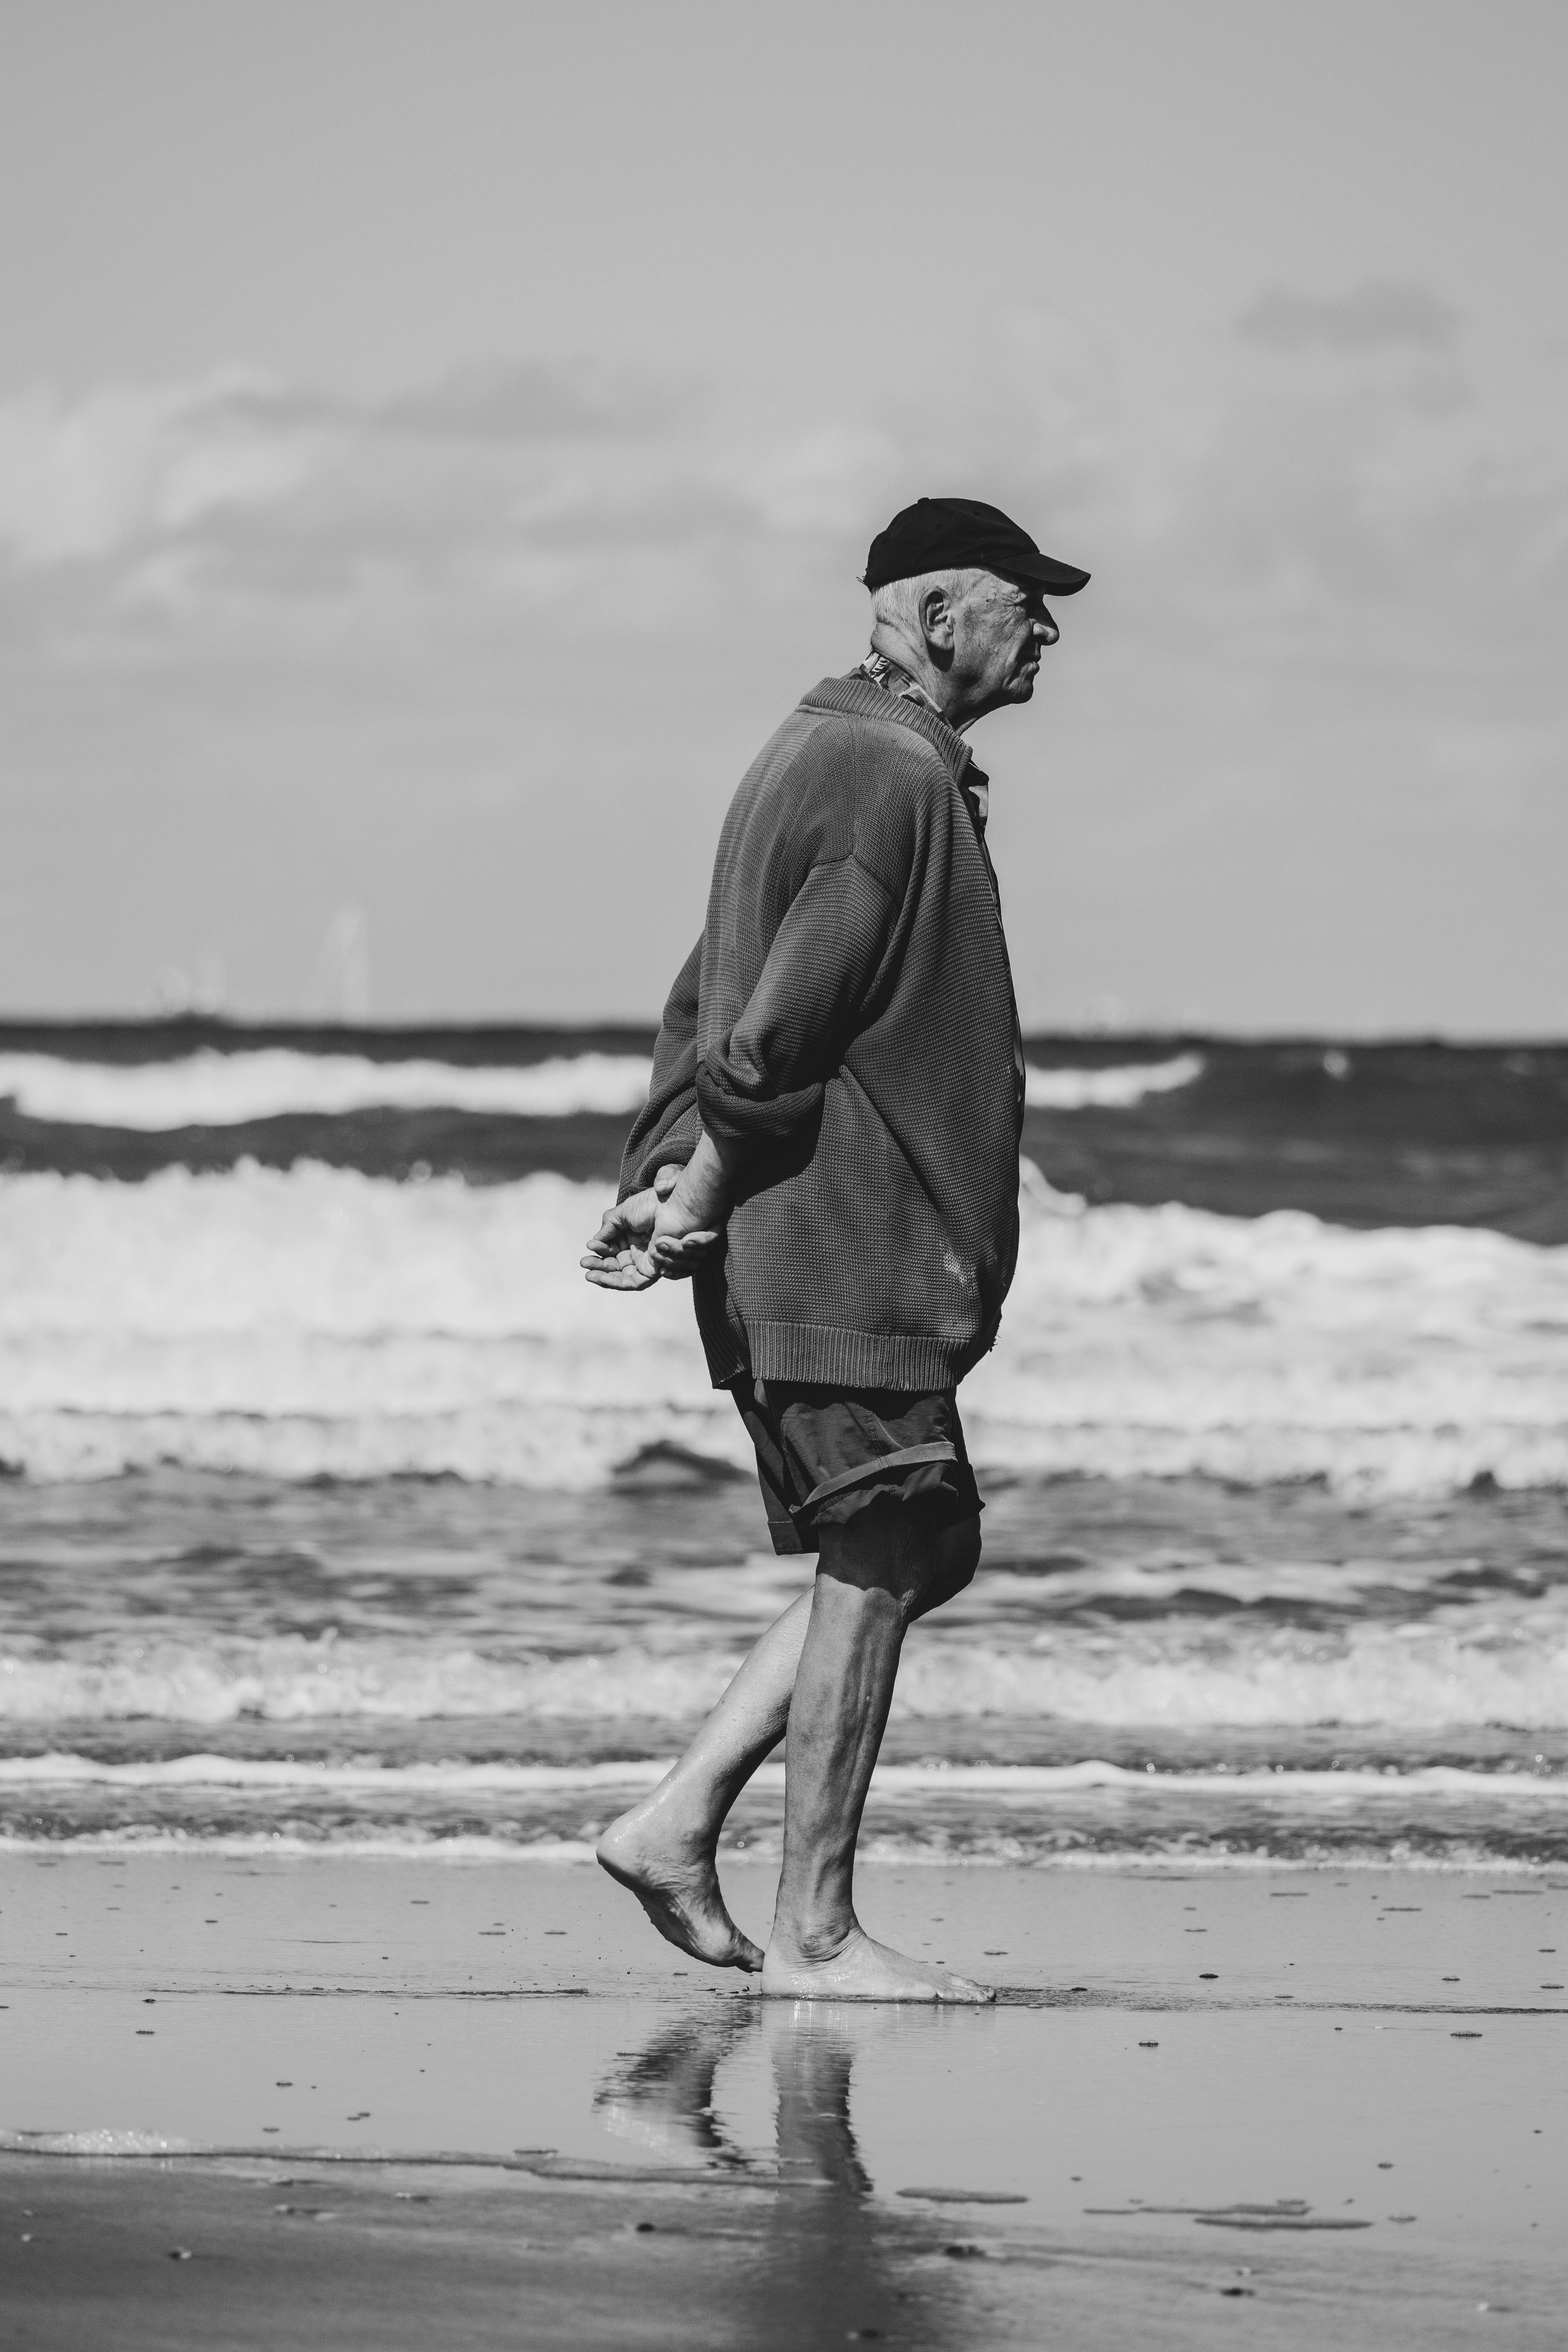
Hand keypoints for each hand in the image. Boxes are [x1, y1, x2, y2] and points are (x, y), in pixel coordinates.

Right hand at [580, 1164, 721, 1290]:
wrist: (669, 1204)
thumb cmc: (649, 1205)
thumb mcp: (622, 1214)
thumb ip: (608, 1228)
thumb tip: (593, 1243)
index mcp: (631, 1238)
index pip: (611, 1251)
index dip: (599, 1252)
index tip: (589, 1247)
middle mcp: (638, 1251)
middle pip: (614, 1266)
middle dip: (598, 1266)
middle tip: (583, 1263)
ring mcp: (646, 1261)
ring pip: (621, 1276)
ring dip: (604, 1277)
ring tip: (589, 1275)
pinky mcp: (653, 1269)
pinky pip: (634, 1282)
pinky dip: (617, 1282)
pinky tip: (603, 1278)